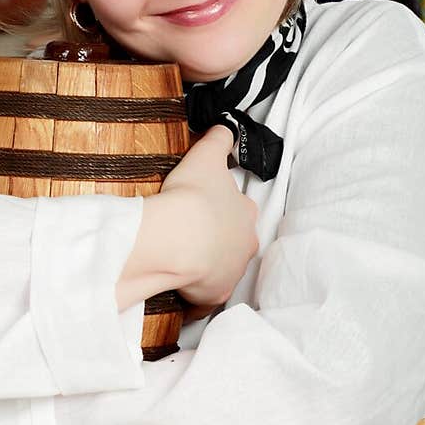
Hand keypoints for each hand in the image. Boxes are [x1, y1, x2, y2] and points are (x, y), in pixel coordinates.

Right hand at [159, 124, 258, 308]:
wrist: (178, 238)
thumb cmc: (193, 196)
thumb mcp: (206, 156)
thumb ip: (219, 139)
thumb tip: (225, 127)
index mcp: (246, 214)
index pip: (238, 211)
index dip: (219, 209)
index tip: (201, 209)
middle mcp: (246, 245)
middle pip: (232, 243)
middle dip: (215, 240)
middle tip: (188, 235)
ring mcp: (231, 272)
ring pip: (220, 269)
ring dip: (205, 265)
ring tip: (180, 258)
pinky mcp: (214, 295)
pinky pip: (204, 297)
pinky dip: (194, 293)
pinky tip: (179, 285)